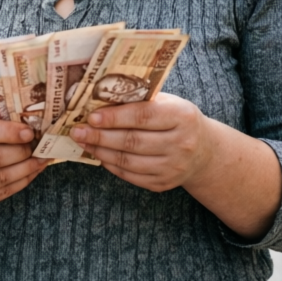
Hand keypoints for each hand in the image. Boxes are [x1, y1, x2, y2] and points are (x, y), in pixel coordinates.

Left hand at [71, 93, 211, 192]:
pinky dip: (111, 165)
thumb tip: (99, 97)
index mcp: (182, 116)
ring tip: (83, 142)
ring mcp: (173, 167)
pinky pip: (130, 176)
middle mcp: (182, 143)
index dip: (114, 117)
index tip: (91, 116)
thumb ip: (139, 100)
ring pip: (128, 161)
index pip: (143, 116)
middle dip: (100, 136)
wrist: (204, 151)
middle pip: (133, 141)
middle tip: (77, 131)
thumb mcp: (167, 102)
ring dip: (101, 151)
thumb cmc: (176, 119)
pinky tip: (99, 154)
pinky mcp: (164, 183)